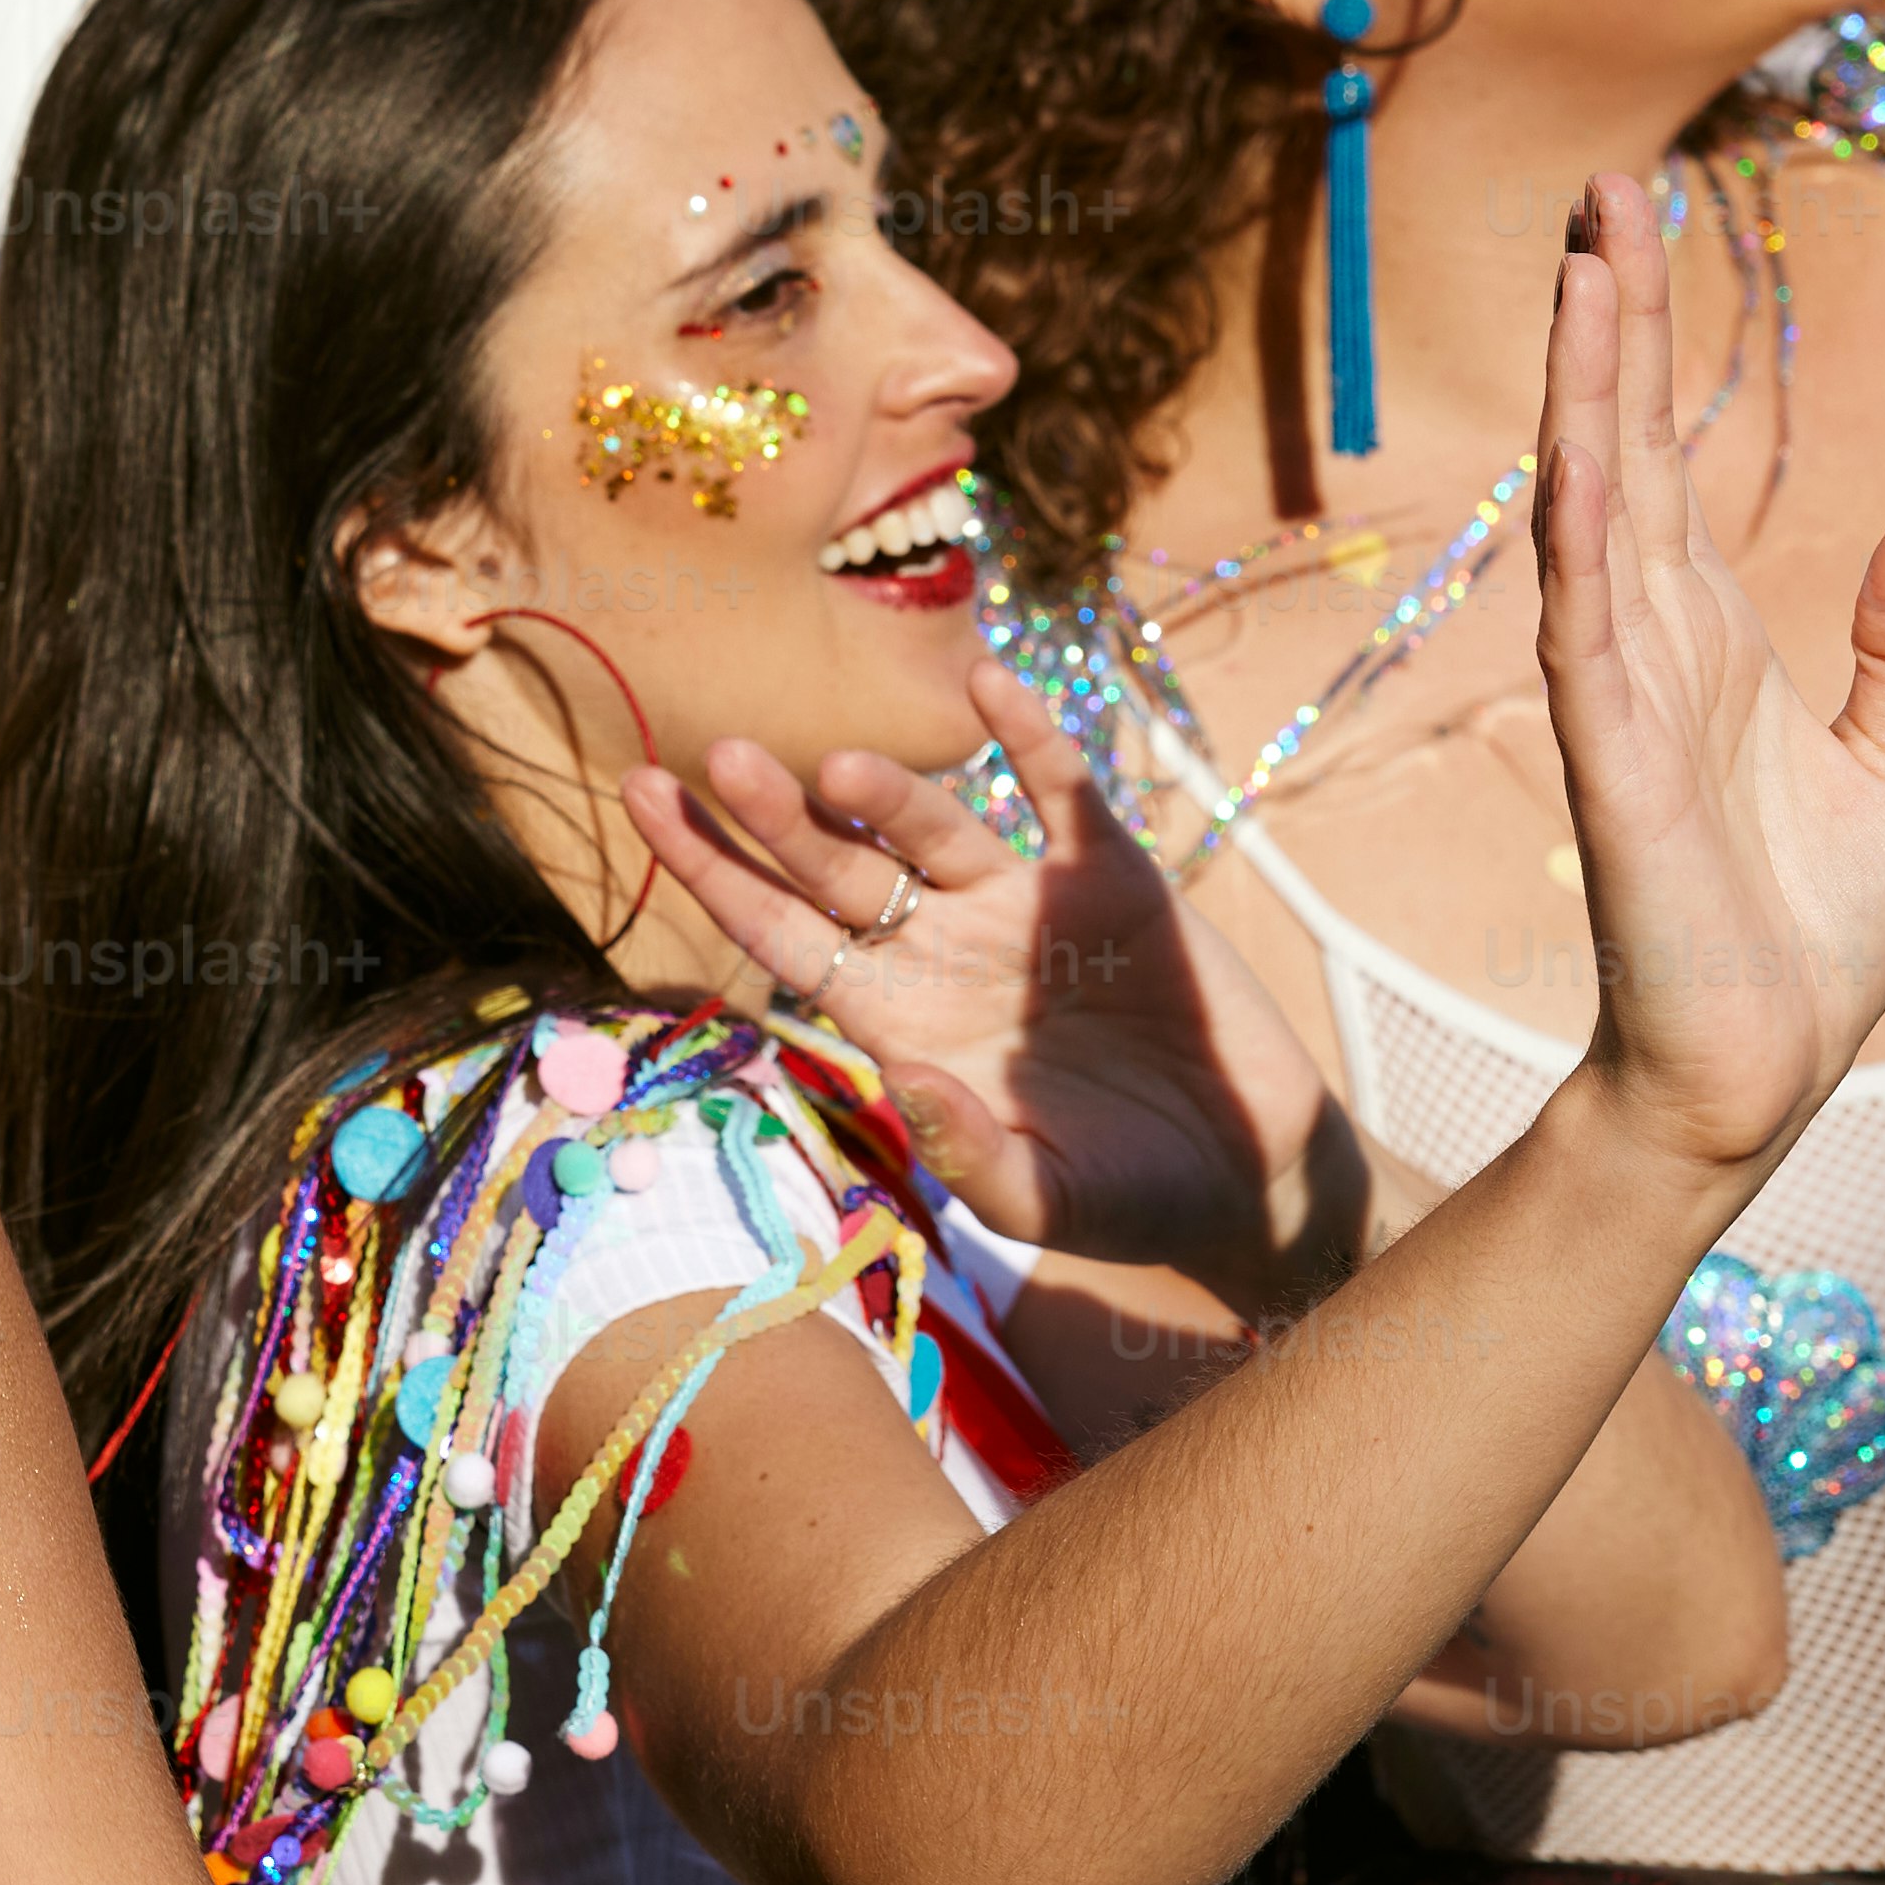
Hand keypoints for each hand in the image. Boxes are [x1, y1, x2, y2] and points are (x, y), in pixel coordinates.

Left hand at [623, 669, 1340, 1294]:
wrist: (1245, 1168)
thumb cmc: (1125, 1195)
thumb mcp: (1044, 1196)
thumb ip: (972, 1152)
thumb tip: (901, 1082)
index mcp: (898, 1017)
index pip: (782, 931)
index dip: (712, 871)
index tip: (639, 801)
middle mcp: (941, 946)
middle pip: (837, 865)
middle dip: (776, 816)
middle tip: (717, 757)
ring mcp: (1022, 905)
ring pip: (937, 828)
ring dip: (891, 792)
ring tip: (838, 766)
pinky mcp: (1110, 877)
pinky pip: (1063, 792)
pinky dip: (1030, 738)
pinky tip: (988, 687)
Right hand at [1527, 179, 1884, 1177]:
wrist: (1766, 1073)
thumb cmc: (1812, 935)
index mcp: (1707, 639)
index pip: (1663, 456)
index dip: (1647, 341)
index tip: (1637, 221)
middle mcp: (1647, 644)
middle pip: (1617, 445)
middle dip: (1609, 318)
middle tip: (1602, 186)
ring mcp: (1619, 695)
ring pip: (1592, 507)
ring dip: (1584, 390)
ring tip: (1583, 267)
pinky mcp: (1614, 763)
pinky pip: (1588, 625)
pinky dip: (1581, 532)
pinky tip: (1578, 447)